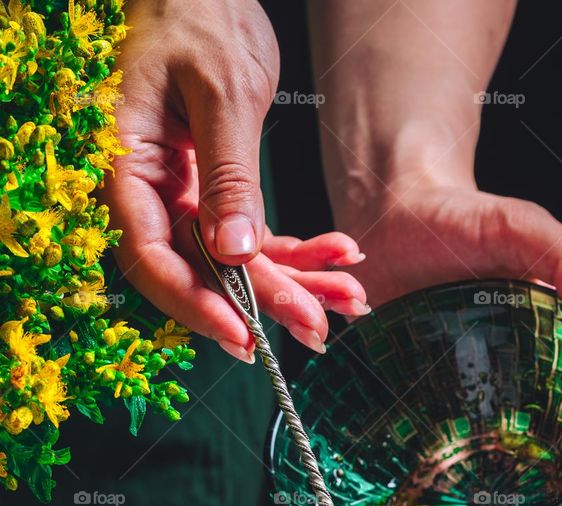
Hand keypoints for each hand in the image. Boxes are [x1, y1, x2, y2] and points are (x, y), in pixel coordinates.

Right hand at [106, 0, 368, 357]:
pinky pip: (255, 237)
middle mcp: (151, 192)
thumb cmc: (198, 16)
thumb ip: (228, 174)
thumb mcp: (222, 90)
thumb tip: (235, 253)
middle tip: (317, 330)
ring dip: (294, 284)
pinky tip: (339, 255)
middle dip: (264, 303)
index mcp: (127, 166)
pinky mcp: (216, 194)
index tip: (241, 332)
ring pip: (235, 263)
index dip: (194, 302)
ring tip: (348, 299)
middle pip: (200, 271)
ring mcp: (183, 197)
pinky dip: (299, 250)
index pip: (151, 257)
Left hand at [342, 181, 561, 505]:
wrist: (388, 211)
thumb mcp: (520, 228)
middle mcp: (508, 386)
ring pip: (478, 466)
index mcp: (549, 356)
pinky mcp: (411, 396)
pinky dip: (425, 482)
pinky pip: (422, 448)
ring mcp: (458, 396)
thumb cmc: (463, 219)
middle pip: (531, 462)